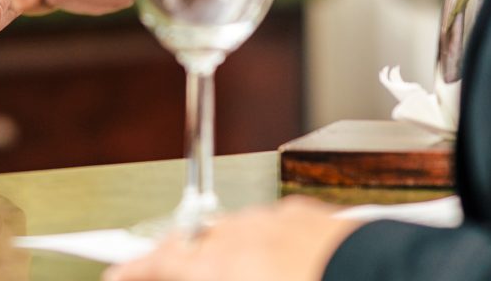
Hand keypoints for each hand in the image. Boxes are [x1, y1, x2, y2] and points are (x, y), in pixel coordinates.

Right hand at [104, 200, 359, 280]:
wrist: (373, 278)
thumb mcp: (231, 278)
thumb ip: (202, 272)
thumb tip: (188, 268)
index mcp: (215, 265)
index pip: (158, 261)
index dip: (132, 269)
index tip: (117, 274)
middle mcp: (239, 235)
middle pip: (193, 241)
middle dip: (182, 257)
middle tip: (174, 271)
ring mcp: (273, 219)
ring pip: (236, 231)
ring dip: (230, 251)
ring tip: (246, 274)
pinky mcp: (307, 215)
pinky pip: (275, 225)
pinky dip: (270, 242)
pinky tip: (286, 263)